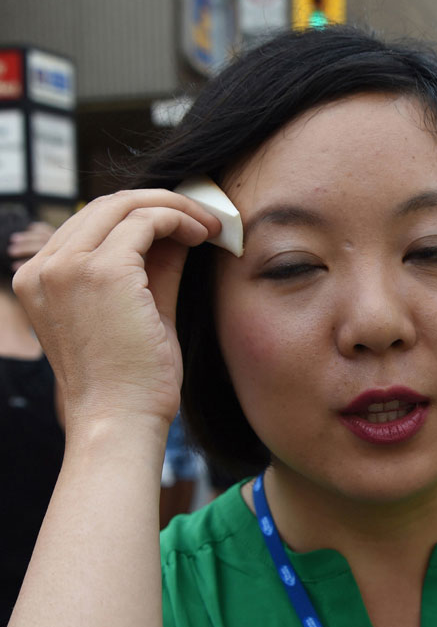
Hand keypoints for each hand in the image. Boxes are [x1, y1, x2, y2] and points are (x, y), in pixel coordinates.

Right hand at [12, 190, 221, 434]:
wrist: (120, 423)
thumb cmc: (129, 382)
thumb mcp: (137, 312)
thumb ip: (150, 268)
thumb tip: (177, 228)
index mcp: (38, 279)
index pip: (89, 224)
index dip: (137, 215)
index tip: (179, 224)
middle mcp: (43, 268)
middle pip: (105, 206)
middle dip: (159, 203)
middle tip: (201, 216)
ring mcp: (68, 267)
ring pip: (127, 206)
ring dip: (175, 208)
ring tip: (209, 225)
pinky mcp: (103, 271)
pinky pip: (147, 221)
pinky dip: (180, 219)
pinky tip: (204, 235)